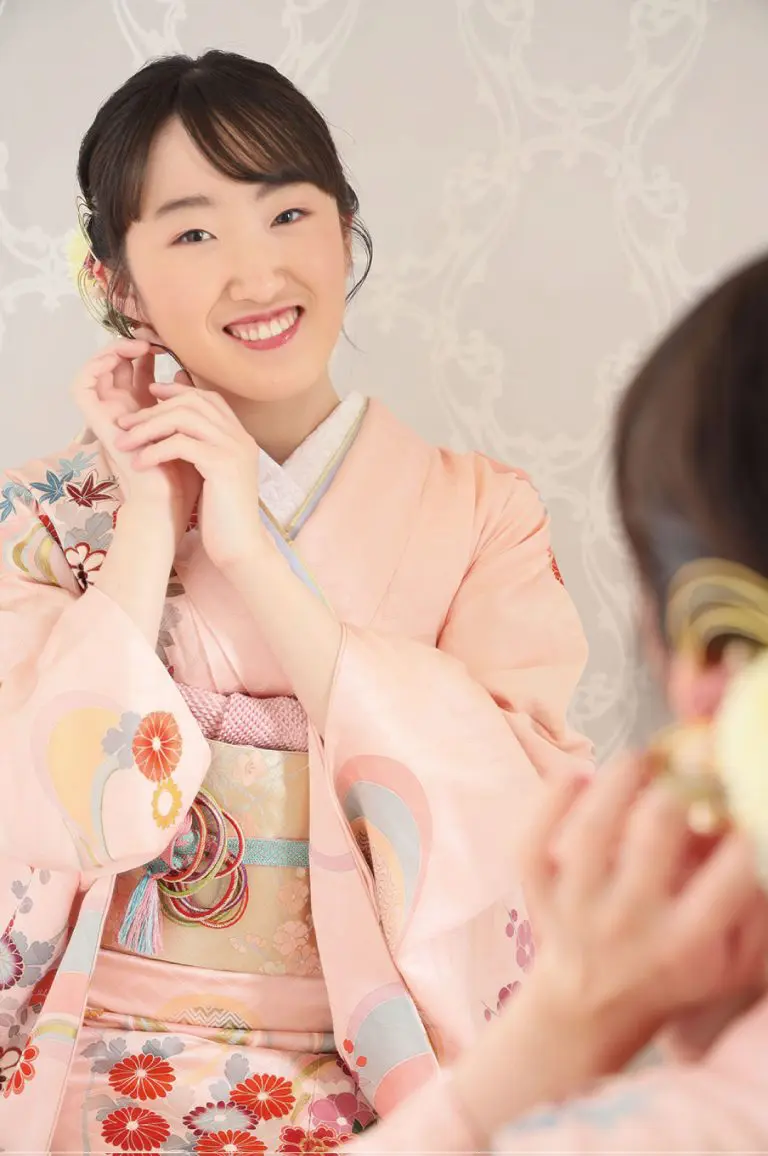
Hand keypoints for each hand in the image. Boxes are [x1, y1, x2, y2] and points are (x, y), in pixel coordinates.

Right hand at [71, 335, 200, 543]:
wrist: (167, 503)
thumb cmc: (183, 476)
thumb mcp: (188, 430)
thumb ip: (184, 402)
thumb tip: (184, 372)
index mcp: (142, 415)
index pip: (138, 373)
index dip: (149, 354)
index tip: (168, 343)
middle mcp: (121, 413)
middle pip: (116, 367)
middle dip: (131, 346)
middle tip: (152, 335)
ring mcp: (107, 417)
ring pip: (96, 370)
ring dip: (114, 351)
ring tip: (141, 345)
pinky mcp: (96, 421)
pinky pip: (83, 384)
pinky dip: (98, 365)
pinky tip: (126, 357)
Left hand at [113, 381, 263, 570]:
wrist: (240, 548)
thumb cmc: (221, 518)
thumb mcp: (210, 475)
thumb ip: (197, 449)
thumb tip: (170, 430)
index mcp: (239, 437)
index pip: (207, 397)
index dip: (177, 391)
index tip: (149, 394)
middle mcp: (239, 437)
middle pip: (192, 402)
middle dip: (153, 409)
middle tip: (125, 423)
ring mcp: (233, 449)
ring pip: (184, 417)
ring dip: (148, 427)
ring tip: (124, 443)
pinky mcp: (222, 466)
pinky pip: (181, 444)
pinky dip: (155, 450)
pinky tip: (139, 464)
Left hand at [521, 756, 767, 1068]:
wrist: (593, 1005)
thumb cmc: (676, 968)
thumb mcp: (731, 958)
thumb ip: (751, 905)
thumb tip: (750, 831)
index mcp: (687, 943)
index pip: (727, 881)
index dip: (743, 834)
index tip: (740, 806)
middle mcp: (630, 924)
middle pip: (653, 835)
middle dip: (675, 790)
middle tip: (686, 772)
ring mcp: (578, 907)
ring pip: (590, 830)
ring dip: (617, 782)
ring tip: (638, 761)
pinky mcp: (539, 893)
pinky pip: (533, 841)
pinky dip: (550, 801)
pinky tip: (578, 777)